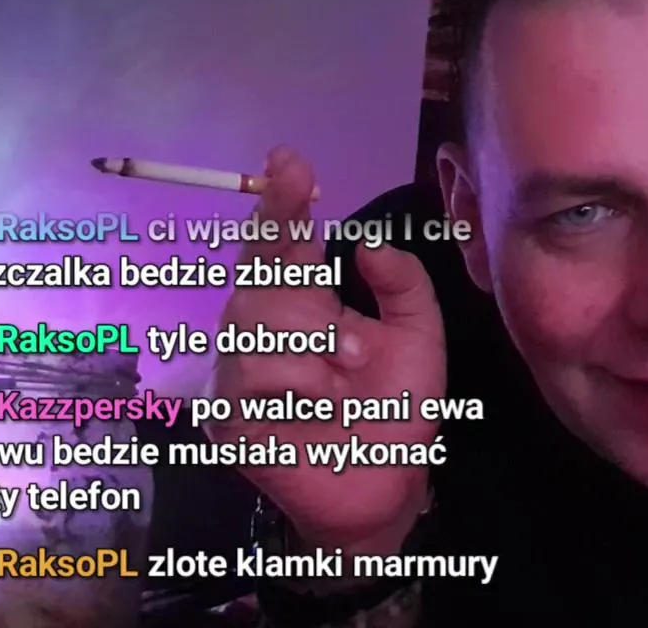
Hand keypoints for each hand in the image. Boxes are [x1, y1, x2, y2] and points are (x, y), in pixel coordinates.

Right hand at [207, 146, 444, 551]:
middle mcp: (264, 325)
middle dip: (308, 302)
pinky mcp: (228, 415)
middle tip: (354, 348)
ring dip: (313, 350)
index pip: (282, 239)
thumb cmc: (396, 409)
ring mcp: (239, 369)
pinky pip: (249, 378)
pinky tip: (323, 404)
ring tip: (348, 379)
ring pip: (253, 324)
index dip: (281, 200)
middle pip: (261, 278)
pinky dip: (298, 386)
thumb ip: (403, 284)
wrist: (388, 487)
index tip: (290, 161)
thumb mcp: (420, 337)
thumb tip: (368, 242)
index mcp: (306, 299)